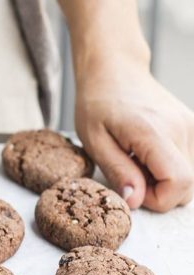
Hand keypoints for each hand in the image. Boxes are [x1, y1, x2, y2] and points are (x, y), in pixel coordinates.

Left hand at [75, 64, 193, 211]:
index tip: (131, 190)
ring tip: (136, 162)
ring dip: (164, 181)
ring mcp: (191, 126)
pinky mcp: (192, 126)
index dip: (156, 199)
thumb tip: (135, 201)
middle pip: (189, 186)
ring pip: (191, 177)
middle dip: (159, 193)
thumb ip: (118, 171)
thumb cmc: (97, 103)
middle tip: (129, 175)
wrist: (114, 70)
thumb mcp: (94, 141)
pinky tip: (146, 157)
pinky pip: (190, 162)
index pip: (179, 182)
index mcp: (154, 132)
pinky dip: (170, 169)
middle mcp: (181, 128)